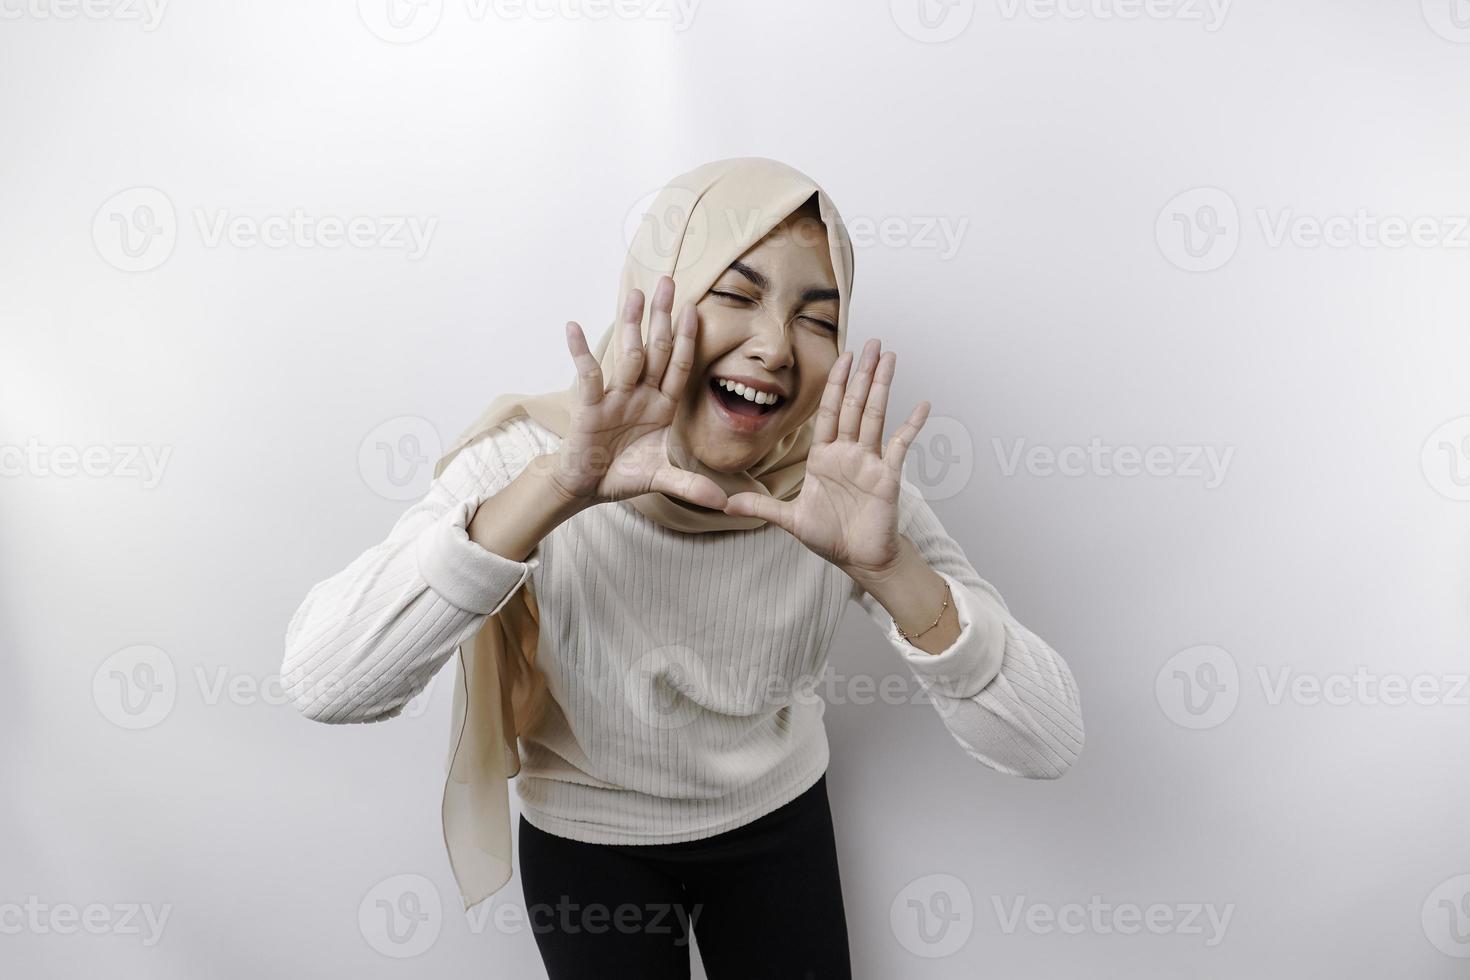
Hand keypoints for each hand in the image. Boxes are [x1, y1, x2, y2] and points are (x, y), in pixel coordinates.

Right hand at [547, 276, 728, 510]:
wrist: (588, 486)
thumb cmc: (623, 474)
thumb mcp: (661, 478)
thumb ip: (690, 484)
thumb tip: (723, 502)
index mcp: (661, 406)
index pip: (678, 367)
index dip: (687, 340)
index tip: (696, 310)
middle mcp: (640, 395)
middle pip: (655, 350)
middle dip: (662, 317)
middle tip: (669, 282)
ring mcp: (615, 397)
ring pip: (627, 356)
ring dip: (631, 325)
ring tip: (635, 293)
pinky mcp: (590, 406)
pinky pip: (588, 375)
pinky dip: (579, 352)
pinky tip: (572, 327)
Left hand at [723, 338, 929, 578]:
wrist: (859, 560)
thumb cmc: (830, 537)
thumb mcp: (789, 519)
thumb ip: (761, 505)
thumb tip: (724, 503)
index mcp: (825, 457)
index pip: (830, 412)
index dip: (836, 384)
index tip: (843, 356)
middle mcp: (849, 453)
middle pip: (855, 405)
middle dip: (862, 373)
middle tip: (872, 342)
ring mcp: (870, 462)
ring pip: (875, 416)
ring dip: (882, 386)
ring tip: (890, 357)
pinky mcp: (888, 477)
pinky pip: (900, 446)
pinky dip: (912, 426)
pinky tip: (923, 405)